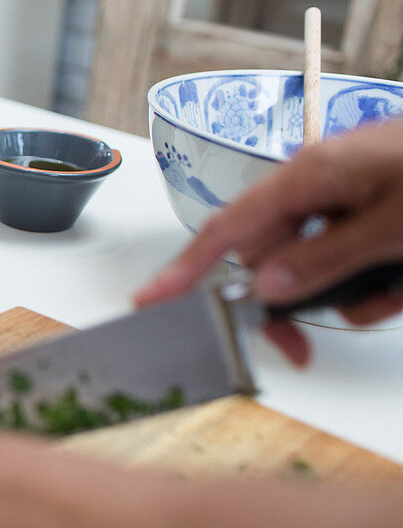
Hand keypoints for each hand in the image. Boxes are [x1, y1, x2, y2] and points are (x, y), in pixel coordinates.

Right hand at [135, 118, 402, 364]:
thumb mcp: (396, 225)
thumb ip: (326, 257)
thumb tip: (267, 286)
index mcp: (311, 176)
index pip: (229, 229)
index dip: (185, 267)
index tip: (149, 299)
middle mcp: (321, 185)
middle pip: (271, 257)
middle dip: (292, 303)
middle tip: (301, 351)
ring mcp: (350, 200)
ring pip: (320, 265)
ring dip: (354, 294)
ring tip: (401, 286)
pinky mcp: (376, 213)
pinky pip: (356, 260)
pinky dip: (382, 282)